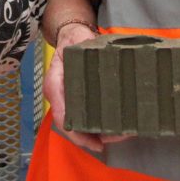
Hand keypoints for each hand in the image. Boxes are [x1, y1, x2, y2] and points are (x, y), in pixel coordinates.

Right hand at [44, 21, 127, 152]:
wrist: (74, 36)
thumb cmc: (73, 42)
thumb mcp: (74, 46)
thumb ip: (80, 58)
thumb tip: (99, 74)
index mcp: (55, 87)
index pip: (63, 118)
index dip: (78, 135)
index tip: (98, 144)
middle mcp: (61, 98)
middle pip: (75, 126)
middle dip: (95, 137)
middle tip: (118, 138)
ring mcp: (72, 99)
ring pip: (84, 123)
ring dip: (102, 132)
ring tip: (124, 133)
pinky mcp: (83, 98)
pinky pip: (90, 116)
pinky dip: (103, 123)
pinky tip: (119, 125)